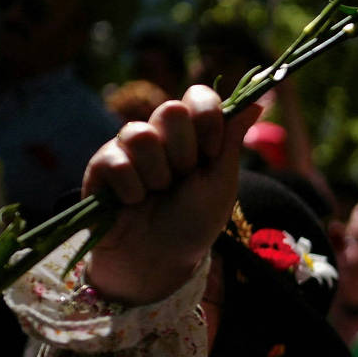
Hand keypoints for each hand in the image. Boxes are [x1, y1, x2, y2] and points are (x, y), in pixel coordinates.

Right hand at [82, 86, 255, 304]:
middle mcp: (160, 134)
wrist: (158, 260)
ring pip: (140, 134)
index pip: (199, 96)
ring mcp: (128, 147)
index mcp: (192, 134)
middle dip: (183, 152)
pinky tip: (132, 203)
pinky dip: (131, 189)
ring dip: (156, 174)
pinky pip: (115, 160)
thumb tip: (256, 102)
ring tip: (155, 194)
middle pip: (170, 110)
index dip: (207, 117)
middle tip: (180, 180)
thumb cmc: (192, 224)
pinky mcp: (101, 165)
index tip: (211, 151)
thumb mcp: (220, 184)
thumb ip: (231, 141)